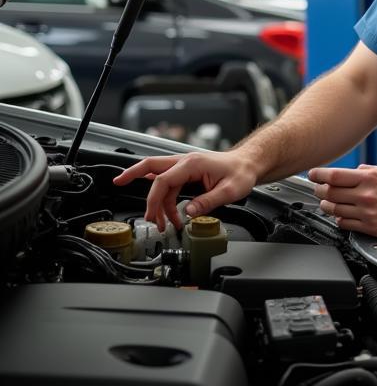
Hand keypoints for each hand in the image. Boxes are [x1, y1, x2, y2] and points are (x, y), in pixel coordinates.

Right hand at [112, 150, 259, 231]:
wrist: (249, 164)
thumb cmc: (241, 172)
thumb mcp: (229, 191)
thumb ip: (207, 202)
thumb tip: (188, 212)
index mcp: (192, 163)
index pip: (162, 179)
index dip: (153, 198)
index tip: (151, 214)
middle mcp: (185, 162)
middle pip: (151, 165)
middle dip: (132, 174)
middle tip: (118, 183)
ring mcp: (186, 166)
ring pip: (161, 181)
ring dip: (158, 203)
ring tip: (163, 223)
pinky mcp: (188, 173)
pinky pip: (170, 184)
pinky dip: (166, 199)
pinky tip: (167, 213)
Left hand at [309, 164, 376, 240]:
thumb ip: (367, 171)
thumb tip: (352, 171)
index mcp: (370, 178)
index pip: (334, 175)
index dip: (319, 175)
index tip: (312, 174)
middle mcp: (366, 195)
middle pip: (330, 192)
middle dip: (319, 190)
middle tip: (317, 188)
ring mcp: (367, 212)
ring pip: (334, 209)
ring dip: (326, 205)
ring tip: (326, 202)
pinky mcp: (370, 227)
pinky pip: (345, 223)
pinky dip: (339, 218)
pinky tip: (341, 214)